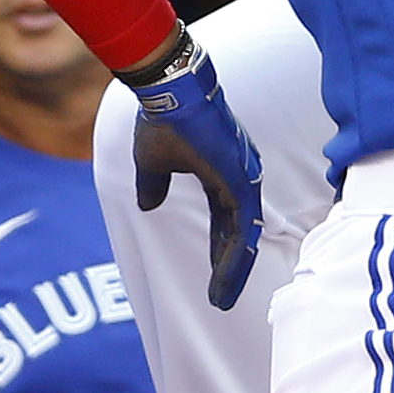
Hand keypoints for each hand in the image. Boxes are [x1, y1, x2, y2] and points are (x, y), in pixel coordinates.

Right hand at [127, 26, 263, 307]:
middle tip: (220, 297)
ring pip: (244, 236)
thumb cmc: (163, 118)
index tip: (214, 274)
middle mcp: (238, 178)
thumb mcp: (154, 162)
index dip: (220, 249)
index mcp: (221, 174)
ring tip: (221, 300)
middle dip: (229, 267)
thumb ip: (154, 185)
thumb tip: (148, 206)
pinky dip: (236, 256)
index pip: (225, 221)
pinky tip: (226, 279)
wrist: (169, 92)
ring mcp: (243, 179)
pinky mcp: (241, 180)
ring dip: (234, 271)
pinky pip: (243, 228)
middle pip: (238, 233)